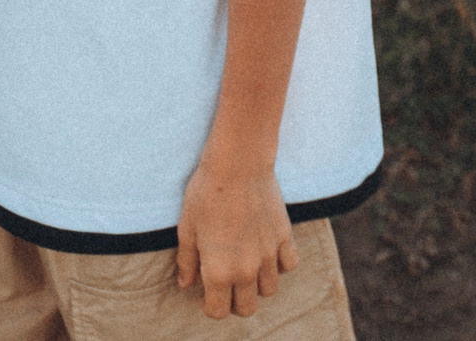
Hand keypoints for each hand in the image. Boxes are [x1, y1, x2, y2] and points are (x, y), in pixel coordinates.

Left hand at [175, 162, 297, 319]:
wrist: (237, 164)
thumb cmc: (206, 194)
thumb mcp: (187, 229)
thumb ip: (187, 261)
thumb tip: (186, 283)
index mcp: (218, 272)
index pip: (218, 311)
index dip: (211, 306)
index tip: (207, 294)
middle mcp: (246, 270)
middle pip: (247, 308)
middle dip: (235, 302)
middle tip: (227, 285)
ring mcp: (268, 255)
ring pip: (269, 290)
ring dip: (258, 285)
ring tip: (247, 267)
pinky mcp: (284, 236)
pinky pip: (289, 264)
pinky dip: (280, 264)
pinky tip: (268, 252)